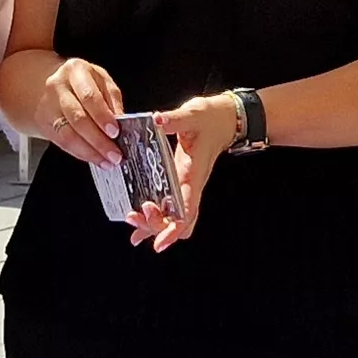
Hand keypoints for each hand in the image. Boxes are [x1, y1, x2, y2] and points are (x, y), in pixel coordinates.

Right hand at [36, 56, 126, 166]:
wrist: (47, 83)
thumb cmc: (80, 82)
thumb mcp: (100, 80)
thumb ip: (112, 98)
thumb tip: (121, 122)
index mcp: (76, 71)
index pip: (89, 96)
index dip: (102, 116)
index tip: (115, 132)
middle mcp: (58, 88)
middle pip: (78, 118)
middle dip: (98, 140)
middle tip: (114, 154)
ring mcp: (48, 107)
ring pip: (68, 134)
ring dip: (90, 151)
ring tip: (106, 161)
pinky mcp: (44, 124)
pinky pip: (63, 143)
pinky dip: (81, 153)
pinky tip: (94, 158)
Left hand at [127, 93, 237, 251]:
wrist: (224, 120)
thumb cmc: (210, 119)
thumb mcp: (192, 115)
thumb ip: (174, 120)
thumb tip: (157, 120)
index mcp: (193, 175)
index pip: (187, 210)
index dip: (173, 229)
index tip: (159, 242)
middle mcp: (191, 186)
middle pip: (178, 222)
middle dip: (156, 226)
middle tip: (135, 216)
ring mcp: (187, 188)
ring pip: (175, 220)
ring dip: (154, 226)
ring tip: (133, 223)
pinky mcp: (181, 184)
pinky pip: (171, 211)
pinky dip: (155, 223)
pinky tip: (138, 231)